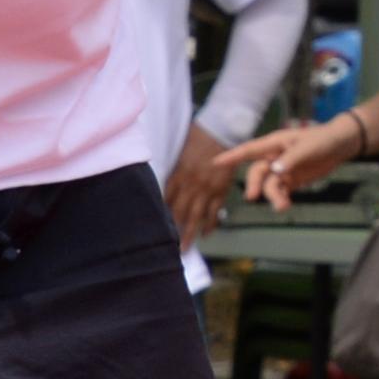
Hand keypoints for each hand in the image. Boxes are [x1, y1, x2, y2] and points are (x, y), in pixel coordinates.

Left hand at [164, 122, 232, 243]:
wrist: (224, 129)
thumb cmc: (200, 136)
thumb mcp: (180, 149)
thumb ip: (174, 168)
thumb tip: (164, 181)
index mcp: (179, 174)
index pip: (166, 200)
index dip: (160, 215)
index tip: (155, 228)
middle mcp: (191, 185)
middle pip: (179, 212)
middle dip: (172, 231)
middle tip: (167, 249)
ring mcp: (208, 188)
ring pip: (196, 216)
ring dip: (189, 234)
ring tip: (185, 249)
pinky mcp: (222, 189)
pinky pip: (215, 211)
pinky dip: (211, 223)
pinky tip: (206, 234)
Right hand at [214, 114, 360, 211]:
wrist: (340, 146)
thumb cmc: (323, 139)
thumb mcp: (308, 146)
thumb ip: (292, 158)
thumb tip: (275, 170)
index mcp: (275, 143)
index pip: (250, 150)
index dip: (232, 156)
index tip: (215, 163)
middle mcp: (274, 157)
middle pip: (257, 172)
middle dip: (254, 184)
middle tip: (253, 196)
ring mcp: (281, 170)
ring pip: (268, 185)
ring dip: (272, 196)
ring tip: (282, 206)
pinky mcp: (290, 181)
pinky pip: (279, 192)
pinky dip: (280, 199)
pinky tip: (285, 205)